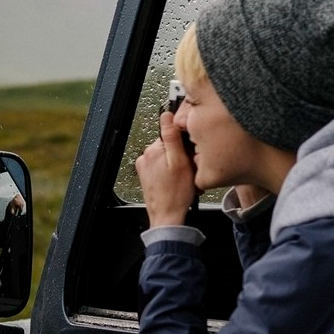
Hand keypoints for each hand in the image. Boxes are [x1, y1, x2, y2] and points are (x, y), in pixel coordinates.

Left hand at [135, 109, 196, 226]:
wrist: (167, 217)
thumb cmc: (176, 195)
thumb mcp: (180, 162)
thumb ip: (172, 137)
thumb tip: (167, 115)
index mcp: (152, 150)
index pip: (172, 134)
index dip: (185, 144)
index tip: (189, 154)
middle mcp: (145, 157)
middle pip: (169, 146)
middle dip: (181, 155)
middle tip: (187, 169)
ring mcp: (144, 167)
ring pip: (167, 157)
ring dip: (177, 165)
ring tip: (182, 178)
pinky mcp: (146, 176)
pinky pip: (162, 168)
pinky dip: (171, 173)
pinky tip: (176, 182)